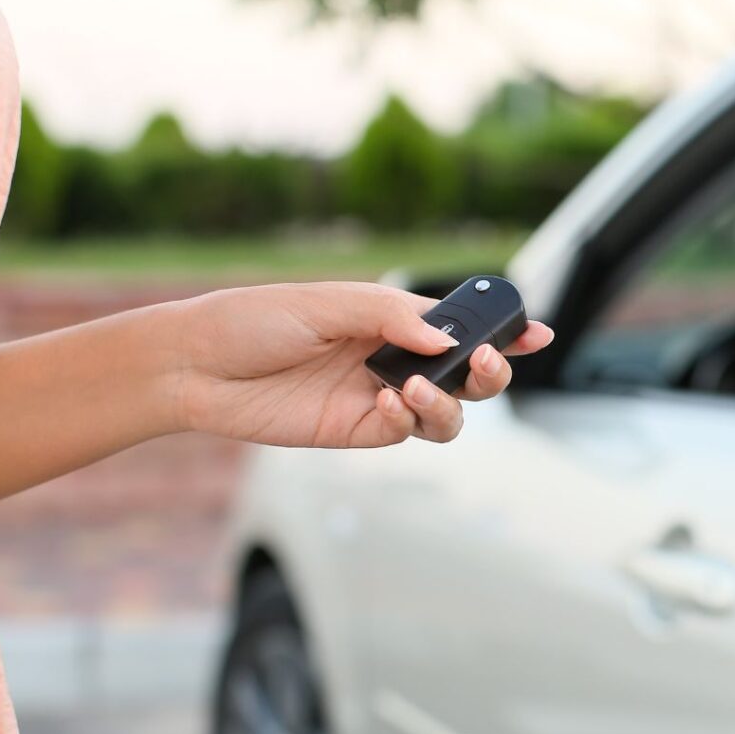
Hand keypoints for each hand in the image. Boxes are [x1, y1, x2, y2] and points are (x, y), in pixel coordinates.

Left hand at [174, 282, 553, 447]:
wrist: (198, 367)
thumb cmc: (256, 320)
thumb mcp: (326, 302)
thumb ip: (389, 316)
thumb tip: (442, 338)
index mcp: (389, 319)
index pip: (456, 324)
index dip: (499, 329)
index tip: (536, 330)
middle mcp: (391, 359)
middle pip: (465, 373)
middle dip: (489, 370)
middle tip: (483, 360)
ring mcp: (377, 397)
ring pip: (445, 412)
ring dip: (449, 400)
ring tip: (416, 384)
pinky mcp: (356, 431)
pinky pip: (404, 431)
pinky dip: (408, 418)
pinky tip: (385, 402)